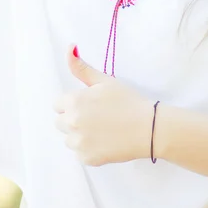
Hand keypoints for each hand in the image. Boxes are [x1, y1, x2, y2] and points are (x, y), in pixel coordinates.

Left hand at [53, 45, 153, 165]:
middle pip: (60, 122)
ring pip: (68, 139)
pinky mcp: (87, 159)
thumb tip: (69, 47)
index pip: (58, 104)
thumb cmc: (128, 100)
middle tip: (95, 117)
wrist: (149, 128)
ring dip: (79, 135)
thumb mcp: (105, 80)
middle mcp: (72, 123)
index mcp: (74, 101)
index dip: (72, 103)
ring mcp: (79, 143)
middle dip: (73, 119)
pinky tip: (105, 142)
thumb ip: (81, 68)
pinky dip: (89, 149)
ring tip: (101, 130)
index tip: (88, 104)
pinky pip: (80, 153)